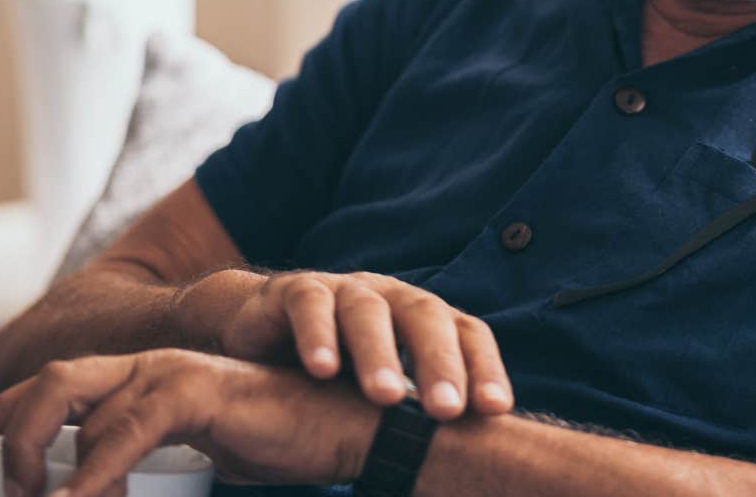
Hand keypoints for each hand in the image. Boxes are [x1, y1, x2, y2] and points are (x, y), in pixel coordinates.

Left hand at [0, 349, 376, 496]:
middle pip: (55, 381)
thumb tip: (103, 488)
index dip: (4, 411)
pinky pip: (126, 432)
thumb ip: (150, 459)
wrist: (349, 426)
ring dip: (38, 458)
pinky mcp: (200, 393)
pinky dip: (91, 472)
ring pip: (78, 402)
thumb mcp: (203, 451)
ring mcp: (175, 374)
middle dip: (7, 427)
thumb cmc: (281, 440)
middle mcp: (154, 364)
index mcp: (149, 376)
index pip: (60, 385)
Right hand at [210, 269, 512, 419]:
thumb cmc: (337, 371)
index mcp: (423, 320)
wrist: (262, 335)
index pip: (467, 333)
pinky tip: (322, 370)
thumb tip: (469, 465)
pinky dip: (317, 336)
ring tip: (386, 397)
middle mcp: (391, 298)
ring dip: (380, 353)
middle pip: (425, 317)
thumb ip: (416, 411)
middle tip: (446, 409)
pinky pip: (310, 307)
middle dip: (439, 363)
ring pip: (368, 312)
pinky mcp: (296, 291)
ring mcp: (344, 290)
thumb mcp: (380, 390)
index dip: (484, 367)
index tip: (494, 409)